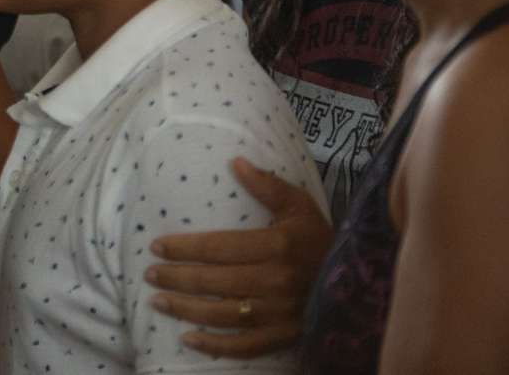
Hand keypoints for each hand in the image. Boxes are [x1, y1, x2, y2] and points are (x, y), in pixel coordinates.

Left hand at [146, 157, 332, 357]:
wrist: (359, 281)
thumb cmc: (319, 239)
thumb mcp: (299, 206)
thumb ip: (268, 185)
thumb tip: (235, 162)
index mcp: (276, 246)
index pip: (218, 247)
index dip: (184, 248)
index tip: (157, 246)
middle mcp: (275, 282)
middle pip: (214, 282)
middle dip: (176, 278)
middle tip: (150, 273)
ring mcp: (279, 314)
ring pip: (222, 315)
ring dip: (185, 309)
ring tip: (158, 301)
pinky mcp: (283, 336)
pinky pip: (244, 346)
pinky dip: (214, 346)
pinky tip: (188, 338)